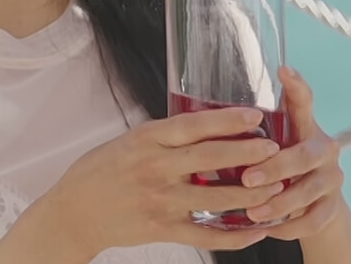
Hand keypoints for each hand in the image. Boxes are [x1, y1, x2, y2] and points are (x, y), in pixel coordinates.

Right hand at [38, 107, 288, 258]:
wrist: (73, 213)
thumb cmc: (100, 171)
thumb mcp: (128, 141)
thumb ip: (164, 137)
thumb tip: (204, 124)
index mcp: (146, 140)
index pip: (192, 125)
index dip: (226, 120)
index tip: (254, 115)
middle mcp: (154, 169)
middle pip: (209, 158)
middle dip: (247, 153)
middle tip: (276, 148)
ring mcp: (160, 201)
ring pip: (215, 198)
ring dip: (251, 193)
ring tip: (277, 186)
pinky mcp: (162, 229)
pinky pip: (206, 235)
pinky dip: (235, 235)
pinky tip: (256, 230)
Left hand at [239, 67, 344, 239]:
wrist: (315, 201)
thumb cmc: (279, 165)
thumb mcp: (270, 144)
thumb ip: (249, 134)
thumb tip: (198, 119)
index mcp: (305, 126)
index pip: (304, 100)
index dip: (296, 85)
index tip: (283, 70)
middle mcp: (323, 148)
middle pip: (304, 154)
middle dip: (274, 167)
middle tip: (247, 178)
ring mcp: (331, 177)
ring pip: (308, 189)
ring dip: (278, 202)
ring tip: (253, 212)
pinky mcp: (332, 206)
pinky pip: (313, 219)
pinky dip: (289, 226)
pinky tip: (269, 228)